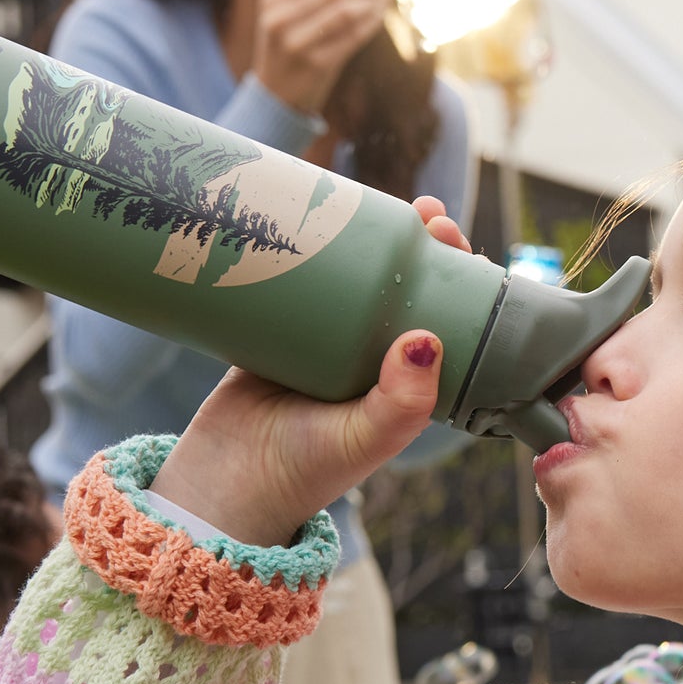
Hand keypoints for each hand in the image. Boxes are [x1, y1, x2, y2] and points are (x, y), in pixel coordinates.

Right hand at [152, 199, 469, 546]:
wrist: (222, 482)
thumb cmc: (303, 471)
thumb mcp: (363, 440)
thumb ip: (400, 404)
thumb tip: (427, 340)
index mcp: (405, 383)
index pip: (448, 323)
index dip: (460, 283)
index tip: (460, 246)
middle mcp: (370, 358)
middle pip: (405, 288)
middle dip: (420, 247)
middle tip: (427, 215)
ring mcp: (323, 340)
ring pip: (355, 278)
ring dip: (371, 237)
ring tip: (382, 201)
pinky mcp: (276, 327)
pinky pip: (300, 278)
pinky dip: (312, 246)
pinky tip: (319, 211)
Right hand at [251, 0, 395, 115]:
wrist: (275, 98)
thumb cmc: (288, 51)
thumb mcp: (285, 18)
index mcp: (271, 0)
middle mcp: (279, 19)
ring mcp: (296, 43)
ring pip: (344, 11)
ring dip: (370, 0)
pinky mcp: (316, 64)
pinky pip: (351, 36)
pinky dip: (369, 23)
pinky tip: (379, 16)